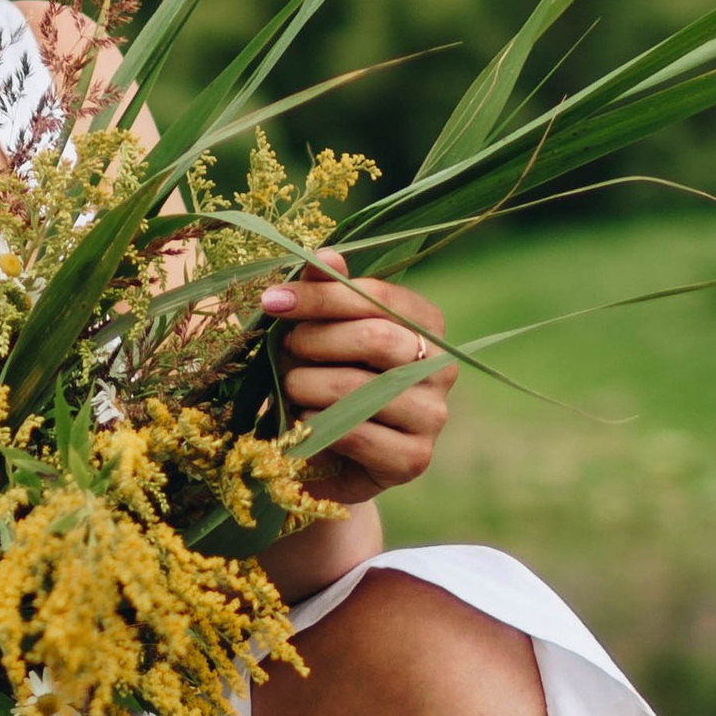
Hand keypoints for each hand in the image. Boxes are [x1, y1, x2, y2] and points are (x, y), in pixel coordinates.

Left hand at [263, 248, 456, 506]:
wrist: (325, 454)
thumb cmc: (323, 377)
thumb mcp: (319, 332)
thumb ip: (324, 293)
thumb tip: (326, 256)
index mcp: (425, 324)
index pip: (379, 298)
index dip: (322, 295)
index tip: (273, 300)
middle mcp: (442, 367)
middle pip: (375, 339)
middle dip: (314, 341)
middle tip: (284, 349)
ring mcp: (433, 416)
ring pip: (360, 389)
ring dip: (307, 385)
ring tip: (290, 387)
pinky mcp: (413, 459)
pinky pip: (355, 433)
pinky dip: (316, 425)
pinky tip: (303, 421)